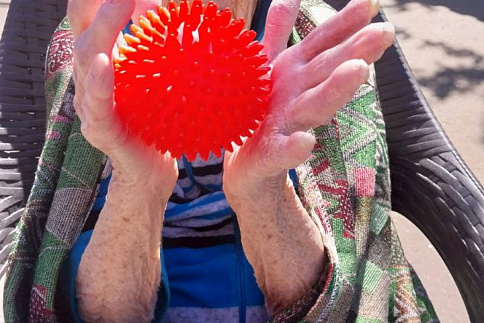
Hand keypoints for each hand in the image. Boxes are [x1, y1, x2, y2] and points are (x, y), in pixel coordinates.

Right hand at [68, 0, 176, 187]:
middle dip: (98, 1)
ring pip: (88, 59)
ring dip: (103, 28)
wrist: (152, 169)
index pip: (95, 19)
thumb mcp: (160, 82)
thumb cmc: (159, 122)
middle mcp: (89, 79)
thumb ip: (160, 50)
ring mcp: (90, 104)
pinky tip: (107, 62)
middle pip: (85, 29)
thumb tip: (172, 12)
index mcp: (104, 64)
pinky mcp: (99, 129)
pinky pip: (98, 103)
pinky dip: (100, 81)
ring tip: (121, 2)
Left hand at [223, 0, 394, 194]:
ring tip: (356, 71)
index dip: (345, 23)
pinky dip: (293, 148)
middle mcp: (297, 96)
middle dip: (355, 51)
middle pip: (328, 71)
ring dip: (335, 90)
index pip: (324, 44)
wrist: (243, 164)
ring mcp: (286, 125)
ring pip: (314, 105)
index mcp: (295, 74)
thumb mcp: (267, 68)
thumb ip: (277, 33)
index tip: (372, 3)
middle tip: (384, 33)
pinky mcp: (270, 155)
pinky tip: (306, 141)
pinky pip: (280, 151)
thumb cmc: (260, 112)